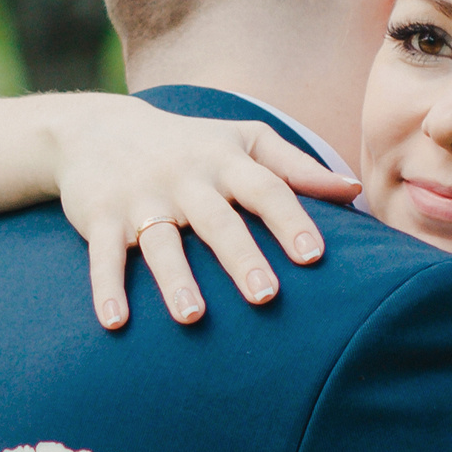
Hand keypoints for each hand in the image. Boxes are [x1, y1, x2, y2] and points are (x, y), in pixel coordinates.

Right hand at [48, 98, 360, 328]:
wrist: (98, 128)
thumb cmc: (189, 143)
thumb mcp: (242, 139)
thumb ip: (296, 166)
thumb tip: (353, 189)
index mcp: (224, 161)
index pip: (266, 189)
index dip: (291, 221)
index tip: (315, 257)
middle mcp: (185, 180)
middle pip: (217, 221)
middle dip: (241, 257)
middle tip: (266, 295)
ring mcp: (141, 199)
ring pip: (160, 242)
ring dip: (175, 280)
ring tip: (193, 317)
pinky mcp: (99, 217)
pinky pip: (103, 256)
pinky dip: (106, 289)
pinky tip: (115, 323)